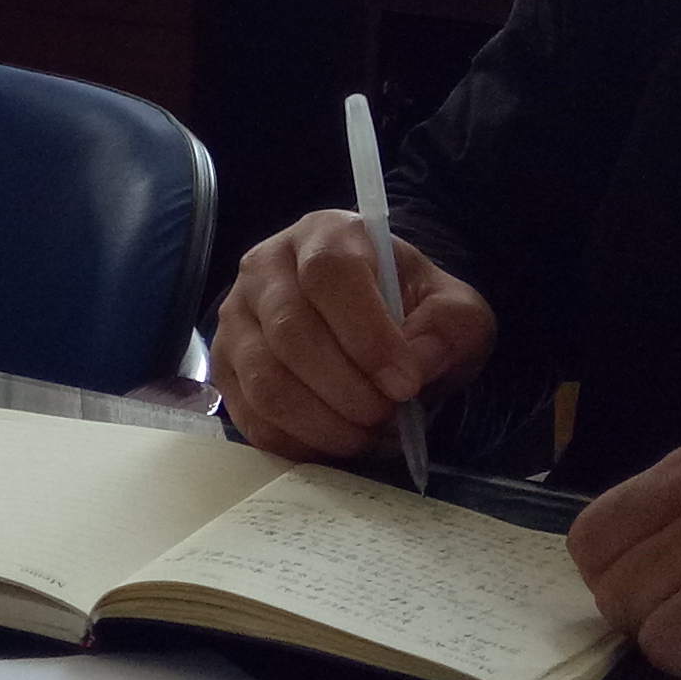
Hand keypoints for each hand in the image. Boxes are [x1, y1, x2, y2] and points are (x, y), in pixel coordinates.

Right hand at [209, 208, 495, 462]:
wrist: (375, 330)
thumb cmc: (412, 312)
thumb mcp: (455, 309)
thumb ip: (452, 327)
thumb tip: (418, 362)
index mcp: (326, 235)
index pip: (329, 275)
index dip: (367, 335)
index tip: (406, 384)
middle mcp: (265, 268)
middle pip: (291, 332)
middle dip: (350, 391)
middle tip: (392, 417)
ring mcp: (236, 320)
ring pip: (266, 382)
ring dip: (325, 425)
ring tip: (369, 434)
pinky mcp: (225, 369)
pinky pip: (252, 419)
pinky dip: (302, 444)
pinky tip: (340, 442)